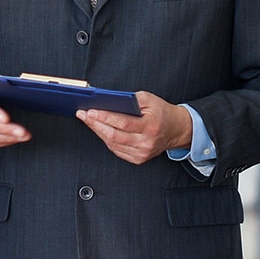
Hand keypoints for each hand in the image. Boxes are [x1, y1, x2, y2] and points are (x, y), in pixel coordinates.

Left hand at [76, 91, 191, 163]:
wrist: (176, 129)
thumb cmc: (161, 112)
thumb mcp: (149, 99)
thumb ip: (130, 99)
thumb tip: (108, 101)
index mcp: (150, 126)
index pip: (123, 123)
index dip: (104, 117)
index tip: (90, 111)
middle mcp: (146, 142)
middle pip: (114, 135)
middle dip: (95, 124)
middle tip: (83, 115)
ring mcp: (142, 153)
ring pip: (113, 144)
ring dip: (98, 132)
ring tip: (89, 120)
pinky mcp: (138, 159)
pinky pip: (116, 150)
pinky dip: (106, 139)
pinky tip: (100, 130)